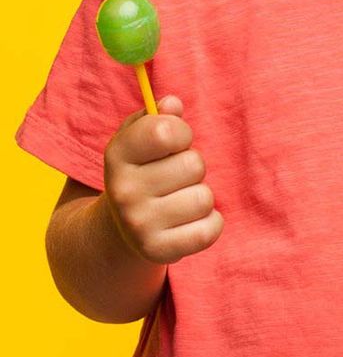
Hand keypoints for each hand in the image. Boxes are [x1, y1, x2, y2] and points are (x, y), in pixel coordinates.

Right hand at [102, 94, 223, 264]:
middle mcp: (123, 191)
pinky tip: (189, 220)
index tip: (174, 142)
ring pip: (204, 197)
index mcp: (117, 154)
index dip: (181, 132)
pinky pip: (210, 229)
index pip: (166, 130)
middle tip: (174, 176)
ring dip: (199, 195)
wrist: (121, 226)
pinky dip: (210, 223)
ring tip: (179, 198)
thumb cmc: (142, 168)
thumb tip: (172, 104)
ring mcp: (139, 225)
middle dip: (192, 166)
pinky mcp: (158, 251)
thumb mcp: (139, 136)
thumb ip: (158, 116)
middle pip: (194, 164)